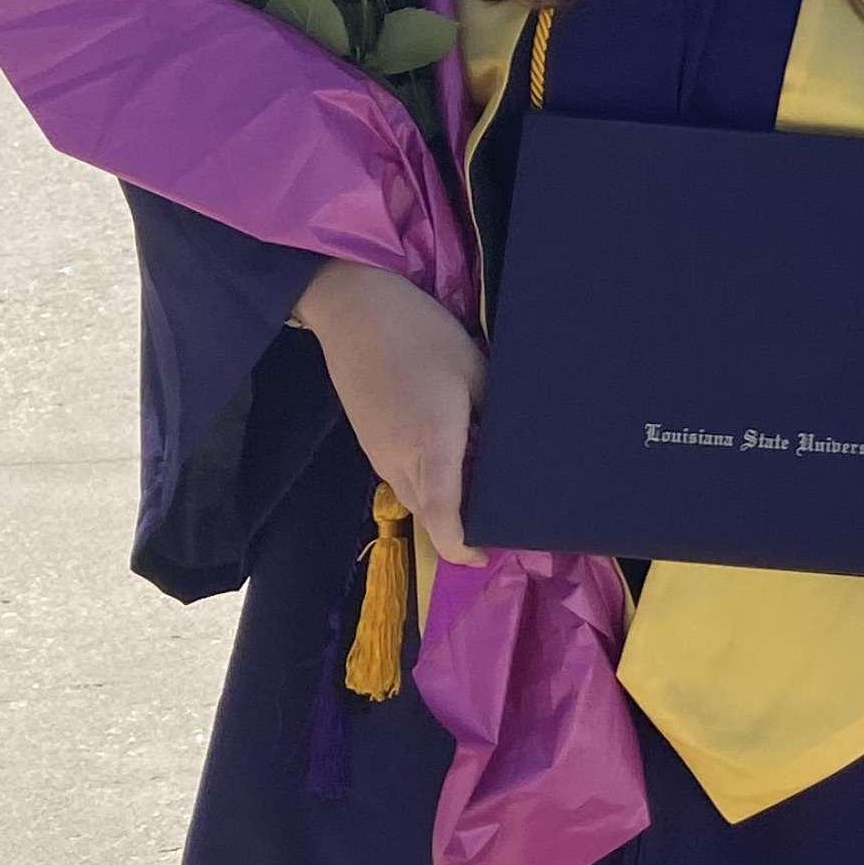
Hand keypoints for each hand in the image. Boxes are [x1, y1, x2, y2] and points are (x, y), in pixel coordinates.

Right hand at [293, 257, 485, 561]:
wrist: (354, 311)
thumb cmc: (422, 335)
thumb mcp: (475, 371)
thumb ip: (491, 417)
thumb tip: (509, 448)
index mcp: (431, 448)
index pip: (443, 521)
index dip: (464, 547)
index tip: (486, 553)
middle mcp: (400, 462)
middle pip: (431, 515)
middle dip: (461, 523)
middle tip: (497, 508)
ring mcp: (379, 453)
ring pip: (415, 497)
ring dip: (443, 499)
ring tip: (478, 477)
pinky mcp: (368, 441)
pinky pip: (401, 476)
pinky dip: (427, 478)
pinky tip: (450, 451)